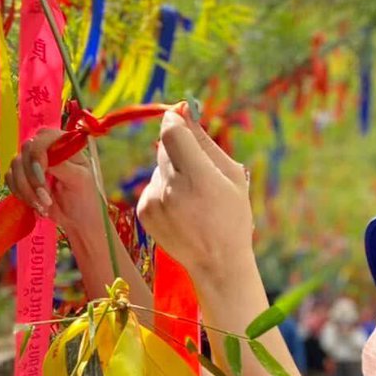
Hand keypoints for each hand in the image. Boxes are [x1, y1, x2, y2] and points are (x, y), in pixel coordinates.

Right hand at [6, 129, 105, 235]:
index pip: (44, 136)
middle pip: (26, 149)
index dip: (38, 154)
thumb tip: (40, 159)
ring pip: (16, 165)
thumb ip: (62, 166)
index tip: (42, 175)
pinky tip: (35, 204)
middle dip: (33, 178)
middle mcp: (47, 149)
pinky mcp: (22, 176)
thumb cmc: (84, 200)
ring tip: (44, 206)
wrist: (77, 221)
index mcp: (64, 144)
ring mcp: (33, 162)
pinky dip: (20, 193)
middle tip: (46, 199)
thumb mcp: (79, 181)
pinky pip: (10, 177)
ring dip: (27, 189)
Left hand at [135, 109, 253, 277]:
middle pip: (164, 147)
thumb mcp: (232, 176)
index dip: (175, 121)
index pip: (171, 131)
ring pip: (159, 167)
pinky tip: (181, 211)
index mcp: (198, 177)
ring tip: (193, 200)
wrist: (217, 263)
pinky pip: (152, 186)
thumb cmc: (232, 217)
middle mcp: (171, 188)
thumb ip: (205, 142)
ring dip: (173, 173)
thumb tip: (184, 112)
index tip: (181, 120)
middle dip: (179, 149)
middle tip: (198, 169)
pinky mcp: (144, 212)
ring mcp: (154, 201)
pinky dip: (164, 191)